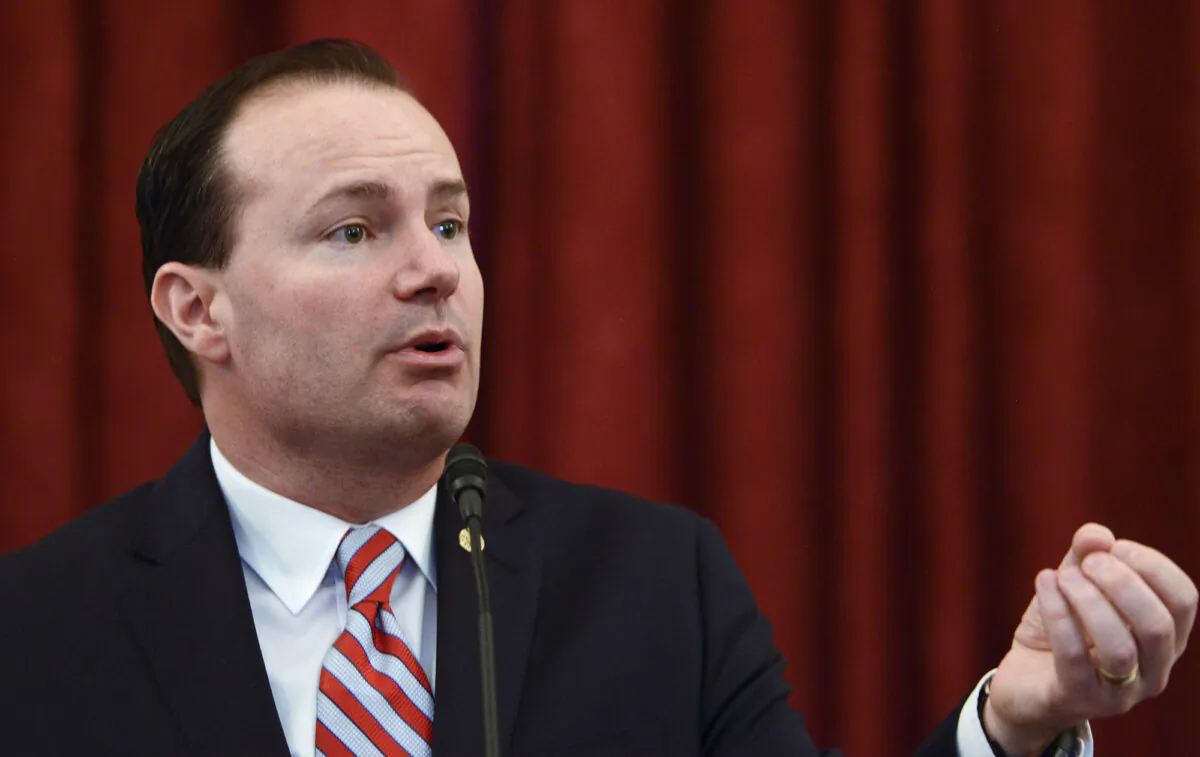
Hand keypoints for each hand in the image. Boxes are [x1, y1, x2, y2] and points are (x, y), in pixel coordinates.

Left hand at [983, 523, 1197, 755]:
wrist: (1025, 680)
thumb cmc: (1063, 627)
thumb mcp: (1075, 583)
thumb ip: (1086, 555)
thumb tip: (1096, 535)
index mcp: (1166, 638)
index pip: (1184, 599)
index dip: (1152, 565)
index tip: (1114, 547)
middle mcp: (1154, 670)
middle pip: (1157, 625)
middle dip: (1121, 583)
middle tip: (1087, 562)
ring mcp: (1120, 693)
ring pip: (1120, 648)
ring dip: (1088, 601)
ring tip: (1062, 576)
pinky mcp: (1079, 700)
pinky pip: (1073, 658)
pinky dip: (1058, 614)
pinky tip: (1044, 584)